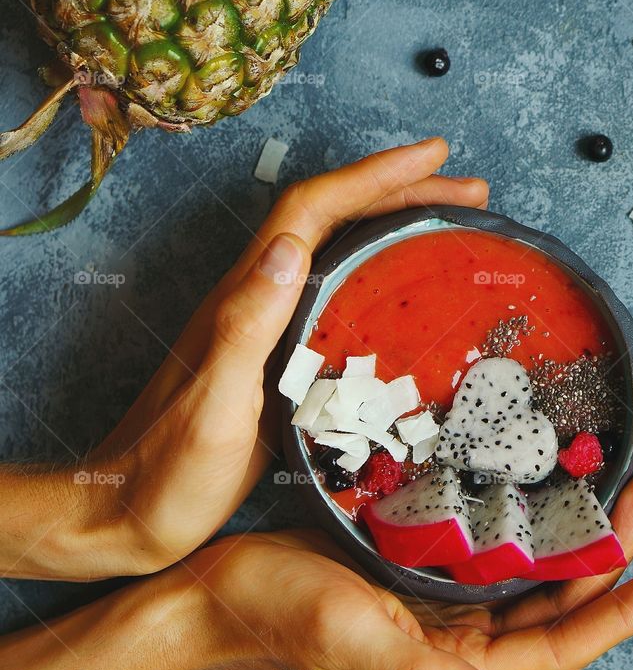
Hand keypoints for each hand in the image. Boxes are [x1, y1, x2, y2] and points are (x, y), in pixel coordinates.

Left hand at [0, 138, 488, 579]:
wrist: (129, 511)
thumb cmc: (168, 470)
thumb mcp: (213, 402)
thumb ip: (247, 324)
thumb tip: (288, 246)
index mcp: (245, 299)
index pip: (313, 212)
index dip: (374, 178)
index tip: (433, 157)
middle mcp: (257, 301)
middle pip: (333, 221)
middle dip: (401, 194)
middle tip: (467, 191)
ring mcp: (269, 329)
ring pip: (340, 254)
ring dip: (393, 227)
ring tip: (448, 224)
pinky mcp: (279, 362)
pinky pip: (340, 297)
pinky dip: (380, 277)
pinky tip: (407, 296)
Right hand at [189, 473, 632, 669]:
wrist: (213, 591)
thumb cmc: (274, 616)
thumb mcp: (351, 641)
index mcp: (454, 664)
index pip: (560, 647)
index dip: (620, 614)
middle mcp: (459, 636)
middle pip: (558, 602)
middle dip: (611, 553)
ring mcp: (442, 601)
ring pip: (530, 573)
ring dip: (575, 532)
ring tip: (615, 482)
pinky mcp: (418, 569)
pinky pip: (490, 548)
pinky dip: (524, 521)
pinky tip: (541, 487)